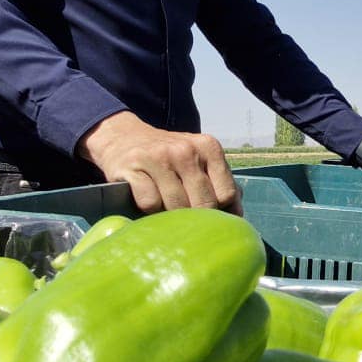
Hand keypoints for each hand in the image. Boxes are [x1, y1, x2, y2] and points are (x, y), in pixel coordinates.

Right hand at [79, 111, 239, 213]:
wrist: (125, 138)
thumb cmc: (168, 157)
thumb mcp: (198, 159)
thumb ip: (219, 182)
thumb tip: (236, 215)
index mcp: (208, 147)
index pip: (227, 194)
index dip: (221, 213)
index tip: (211, 220)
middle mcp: (185, 150)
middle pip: (203, 204)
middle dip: (197, 220)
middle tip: (188, 223)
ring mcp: (158, 157)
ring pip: (177, 207)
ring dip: (172, 217)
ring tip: (167, 211)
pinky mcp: (133, 168)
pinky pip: (150, 203)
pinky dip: (149, 210)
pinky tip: (149, 202)